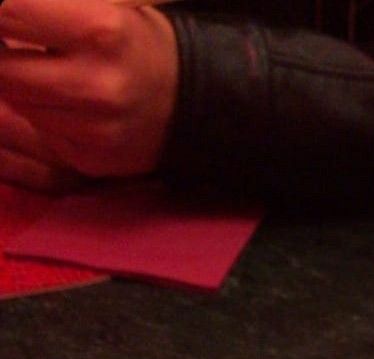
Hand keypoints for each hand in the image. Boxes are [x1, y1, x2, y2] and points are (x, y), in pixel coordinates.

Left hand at [0, 0, 178, 189]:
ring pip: (18, 103)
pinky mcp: (86, 158)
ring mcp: (92, 129)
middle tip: (13, 44)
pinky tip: (65, 101)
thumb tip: (4, 16)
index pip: (11, 14)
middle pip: (3, 71)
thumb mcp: (100, 5)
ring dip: (20, 85)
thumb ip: (43, 7)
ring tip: (48, 71)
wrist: (186, 101)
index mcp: (100, 30)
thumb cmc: (133, 39)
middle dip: (1, 55)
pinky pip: (39, 130)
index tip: (8, 20)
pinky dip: (41, 113)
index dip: (2, 17)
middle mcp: (95, 84)